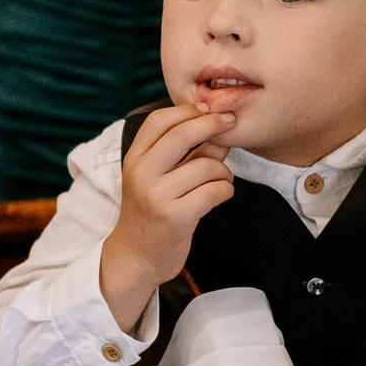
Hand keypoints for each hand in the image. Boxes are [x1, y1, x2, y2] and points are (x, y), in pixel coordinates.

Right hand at [98, 104, 236, 331]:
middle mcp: (141, 174)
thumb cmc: (152, 211)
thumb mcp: (156, 177)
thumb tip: (219, 124)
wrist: (136, 256)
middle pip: (183, 134)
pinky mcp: (175, 217)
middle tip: (230, 122)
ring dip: (224, 171)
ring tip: (221, 180)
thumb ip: (184, 152)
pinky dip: (226, 190)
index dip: (187, 109)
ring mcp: (156, 196)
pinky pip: (215, 191)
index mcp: (134, 159)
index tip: (209, 108)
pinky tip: (221, 195)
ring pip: (207, 166)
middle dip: (213, 124)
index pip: (159, 121)